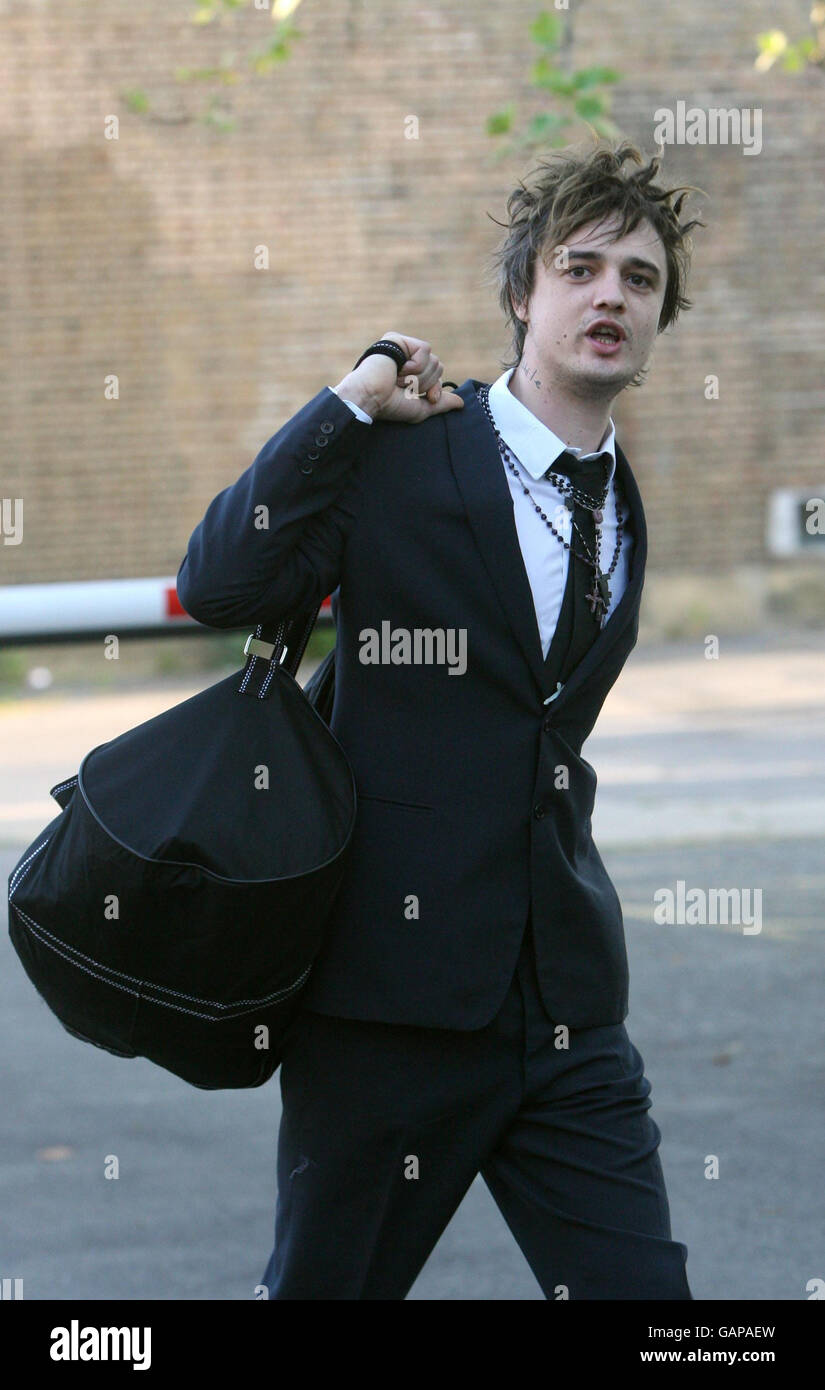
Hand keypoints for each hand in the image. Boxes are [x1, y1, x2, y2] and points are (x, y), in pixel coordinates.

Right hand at [334, 332, 463, 422]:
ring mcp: (402, 347)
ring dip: (418, 377)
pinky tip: (397, 369)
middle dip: (425, 383)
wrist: (371, 398)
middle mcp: (406, 358)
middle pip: (438, 366)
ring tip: (397, 379)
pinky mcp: (398, 339)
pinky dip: (414, 365)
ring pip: (433, 360)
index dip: (435, 388)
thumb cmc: (390, 405)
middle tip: (403, 387)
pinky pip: (424, 350)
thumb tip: (461, 403)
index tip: (427, 398)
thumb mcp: (421, 408)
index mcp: (410, 372)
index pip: (436, 375)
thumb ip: (441, 403)